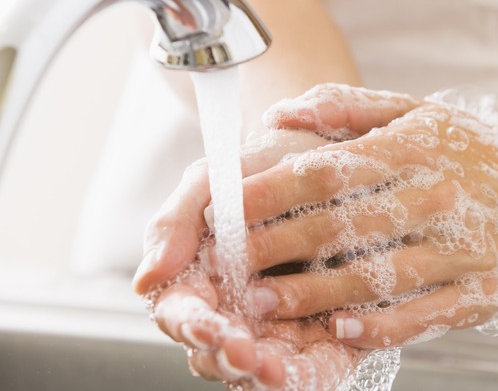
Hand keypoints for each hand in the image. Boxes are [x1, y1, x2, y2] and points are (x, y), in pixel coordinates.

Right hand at [133, 129, 367, 387]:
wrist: (318, 158)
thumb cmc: (257, 170)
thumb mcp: (213, 180)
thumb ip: (175, 222)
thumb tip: (145, 281)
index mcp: (197, 280)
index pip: (183, 315)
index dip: (194, 326)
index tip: (210, 328)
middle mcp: (233, 310)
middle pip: (217, 353)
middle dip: (228, 359)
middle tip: (247, 356)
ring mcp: (275, 324)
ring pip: (258, 368)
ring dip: (263, 376)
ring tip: (275, 372)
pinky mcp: (321, 332)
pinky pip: (312, 367)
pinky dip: (310, 376)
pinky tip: (309, 376)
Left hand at [247, 84, 497, 347]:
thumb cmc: (476, 149)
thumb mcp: (418, 113)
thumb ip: (348, 109)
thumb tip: (281, 114)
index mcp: (415, 150)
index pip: (330, 169)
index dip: (272, 191)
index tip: (226, 208)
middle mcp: (438, 196)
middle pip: (346, 227)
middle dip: (282, 249)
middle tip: (232, 269)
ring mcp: (466, 246)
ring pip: (381, 276)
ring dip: (319, 294)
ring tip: (268, 305)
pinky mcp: (489, 289)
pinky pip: (429, 312)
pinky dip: (385, 324)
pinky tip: (344, 329)